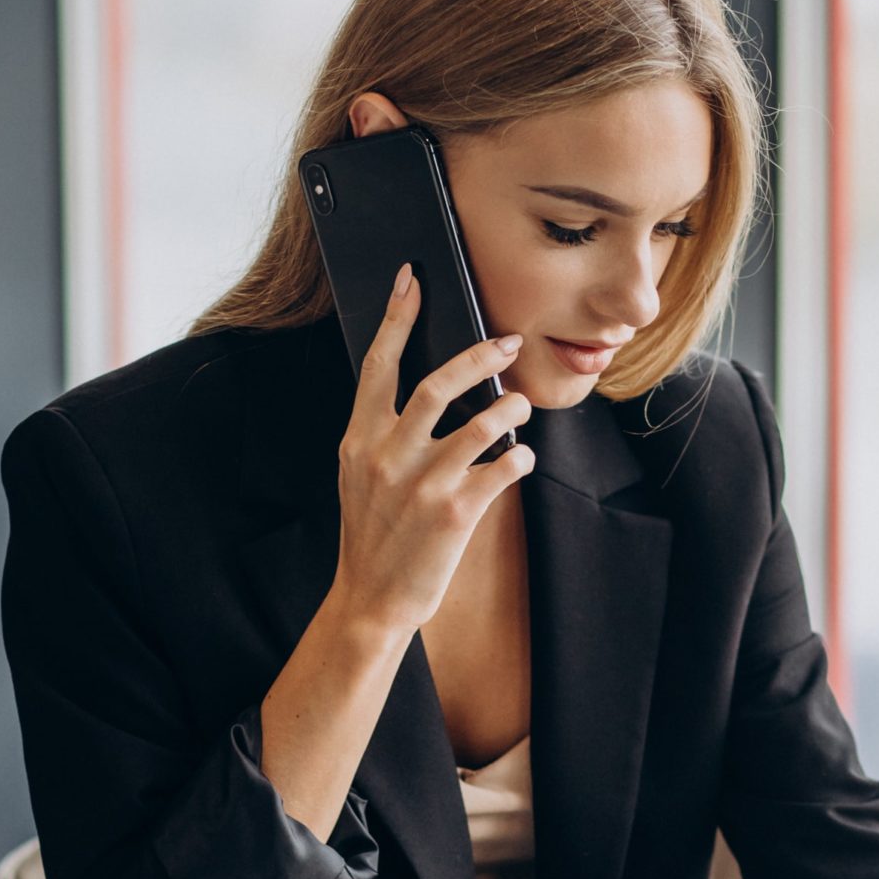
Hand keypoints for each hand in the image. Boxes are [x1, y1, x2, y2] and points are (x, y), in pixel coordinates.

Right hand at [329, 264, 535, 635]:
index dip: (396, 317)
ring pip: (481, 423)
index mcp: (359, 440)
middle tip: (508, 342)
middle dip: (478, 355)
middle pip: (437, 384)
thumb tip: (421, 391)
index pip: (377, 365)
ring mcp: (422, 485)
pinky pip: (503, 467)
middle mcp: (387, 456)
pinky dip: (519, 456)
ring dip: (510, 408)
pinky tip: (521, 456)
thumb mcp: (358, 476)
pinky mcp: (455, 513)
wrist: (372, 600)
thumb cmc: (371, 535)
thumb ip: (380, 434)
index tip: (412, 279)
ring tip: (519, 406)